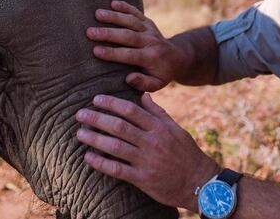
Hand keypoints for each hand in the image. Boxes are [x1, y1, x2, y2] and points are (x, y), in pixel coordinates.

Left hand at [75, 93, 219, 211]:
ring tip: (80, 133)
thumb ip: (158, 112)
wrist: (200, 183)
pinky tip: (88, 157)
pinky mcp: (142, 178)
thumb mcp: (176, 129)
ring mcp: (146, 160)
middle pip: (119, 126)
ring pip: (115, 146)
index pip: (131, 110)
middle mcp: (151, 142)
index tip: (96, 99)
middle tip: (80, 114)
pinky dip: (101, 163)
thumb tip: (143, 95)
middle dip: (97, 118)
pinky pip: (117, 169)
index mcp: (159, 127)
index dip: (111, 103)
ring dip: (94, 139)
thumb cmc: (187, 153)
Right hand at [87, 0, 187, 91]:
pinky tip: (112, 3)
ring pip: (131, 21)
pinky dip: (125, 6)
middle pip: (127, 35)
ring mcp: (149, 30)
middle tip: (89, 32)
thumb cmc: (161, 74)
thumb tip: (128, 78)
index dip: (112, 53)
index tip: (95, 51)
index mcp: (151, 58)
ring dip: (114, 16)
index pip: (129, 55)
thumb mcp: (157, 84)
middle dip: (108, 33)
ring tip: (97, 14)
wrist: (177, 58)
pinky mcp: (148, 22)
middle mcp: (150, 41)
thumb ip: (143, 84)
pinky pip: (136, 13)